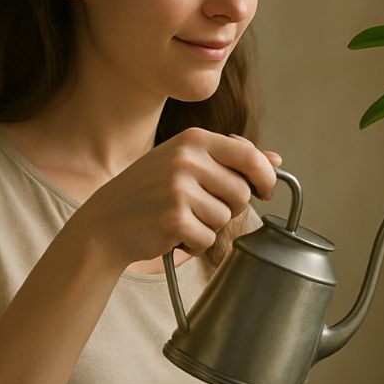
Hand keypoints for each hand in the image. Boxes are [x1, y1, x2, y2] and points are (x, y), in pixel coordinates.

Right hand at [68, 127, 279, 270]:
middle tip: (200, 207)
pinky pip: (207, 238)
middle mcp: (186, 159)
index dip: (265, 177)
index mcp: (193, 140)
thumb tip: (276, 159)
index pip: (250, 156)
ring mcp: (178, 189)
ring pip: (225, 217)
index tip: (265, 191)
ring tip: (181, 218)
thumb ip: (232, 158)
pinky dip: (195, 243)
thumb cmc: (151, 191)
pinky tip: (172, 233)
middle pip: (242, 192)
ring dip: (209, 226)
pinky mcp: (173, 219)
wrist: (106, 222)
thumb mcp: (188, 162)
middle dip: (229, 207)